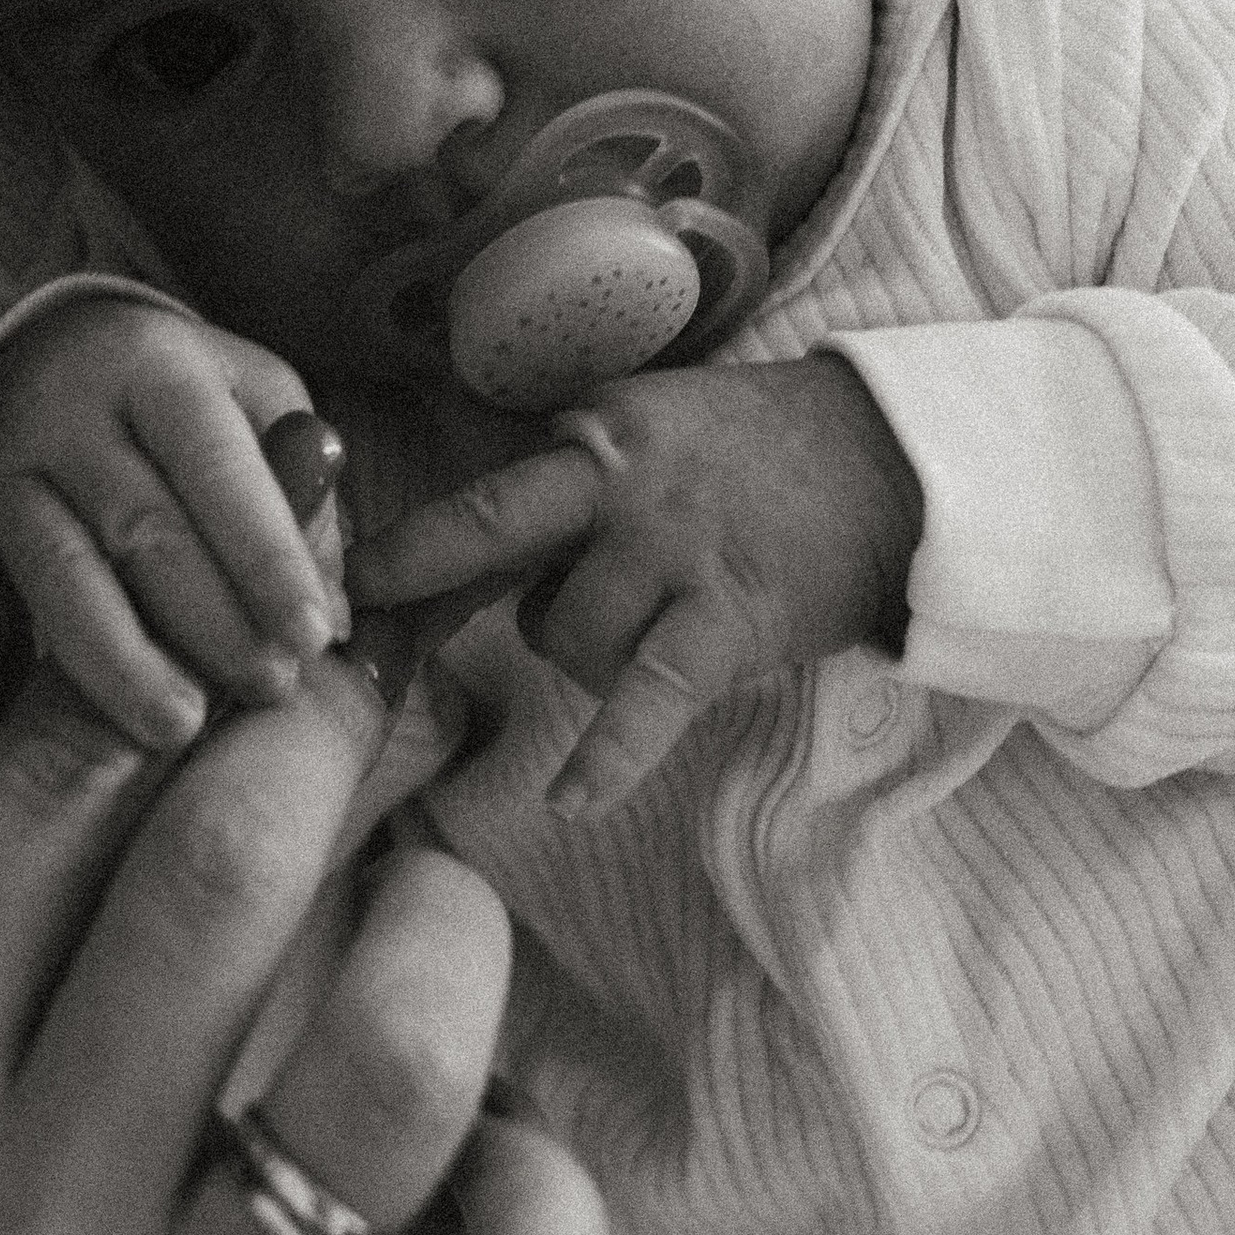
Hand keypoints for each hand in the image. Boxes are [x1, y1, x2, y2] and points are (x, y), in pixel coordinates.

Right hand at [0, 296, 349, 778]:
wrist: (58, 351)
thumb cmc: (191, 398)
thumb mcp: (260, 400)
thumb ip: (302, 501)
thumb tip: (336, 622)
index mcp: (158, 369)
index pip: (216, 463)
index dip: (265, 552)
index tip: (314, 634)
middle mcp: (70, 418)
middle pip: (136, 524)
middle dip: (208, 618)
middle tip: (270, 691)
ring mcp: (7, 476)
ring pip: (52, 575)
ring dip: (113, 660)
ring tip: (175, 731)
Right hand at [0, 451, 604, 1234]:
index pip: (43, 793)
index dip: (180, 661)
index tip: (263, 617)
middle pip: (215, 887)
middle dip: (328, 745)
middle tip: (374, 710)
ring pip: (382, 1085)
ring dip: (443, 944)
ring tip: (431, 915)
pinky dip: (545, 1219)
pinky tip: (504, 1164)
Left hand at [347, 353, 924, 811]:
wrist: (892, 464)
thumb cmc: (755, 466)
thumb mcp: (648, 444)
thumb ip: (560, 498)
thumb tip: (447, 570)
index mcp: (591, 435)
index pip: (480, 496)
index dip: (406, 549)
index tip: (341, 585)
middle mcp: (618, 480)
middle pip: (488, 524)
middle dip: (413, 566)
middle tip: (349, 616)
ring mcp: (670, 548)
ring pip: (565, 636)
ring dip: (585, 663)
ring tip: (652, 638)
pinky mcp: (724, 616)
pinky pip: (649, 694)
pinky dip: (611, 752)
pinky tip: (571, 800)